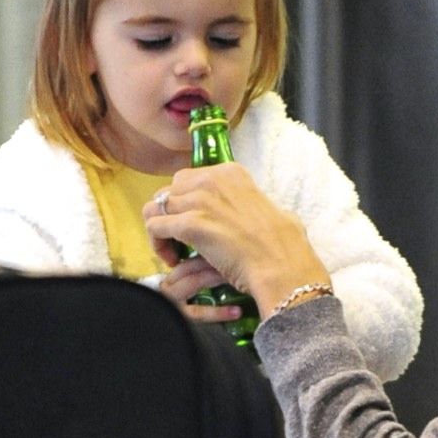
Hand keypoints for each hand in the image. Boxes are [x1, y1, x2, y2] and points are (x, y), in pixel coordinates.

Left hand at [144, 160, 330, 314]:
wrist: (280, 265)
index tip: (194, 225)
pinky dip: (158, 245)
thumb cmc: (282, 245)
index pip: (188, 180)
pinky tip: (172, 260)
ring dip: (160, 231)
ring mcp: (199, 200)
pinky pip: (155, 228)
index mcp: (230, 173)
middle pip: (169, 191)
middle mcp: (211, 179)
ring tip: (173, 252)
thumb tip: (252, 210)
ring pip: (156, 209)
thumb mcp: (269, 209)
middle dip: (170, 215)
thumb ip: (251, 203)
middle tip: (179, 240)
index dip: (185, 204)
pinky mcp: (189, 224)